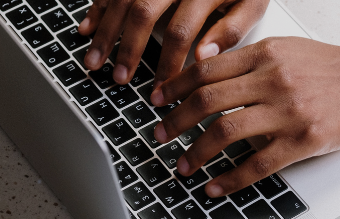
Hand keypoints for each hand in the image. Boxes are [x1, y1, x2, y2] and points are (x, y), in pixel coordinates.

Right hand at [77, 0, 268, 85]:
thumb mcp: (253, 2)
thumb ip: (233, 29)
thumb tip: (205, 57)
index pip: (180, 30)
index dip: (168, 63)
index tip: (162, 89)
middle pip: (142, 11)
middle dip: (128, 48)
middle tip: (120, 78)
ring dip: (104, 32)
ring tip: (94, 62)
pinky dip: (96, 8)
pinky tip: (86, 28)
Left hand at [150, 37, 339, 197]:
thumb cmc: (334, 68)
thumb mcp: (289, 50)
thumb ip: (251, 61)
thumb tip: (207, 75)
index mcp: (265, 53)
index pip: (206, 69)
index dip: (174, 86)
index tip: (157, 100)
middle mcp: (273, 79)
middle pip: (207, 100)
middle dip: (175, 121)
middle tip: (159, 135)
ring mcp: (288, 110)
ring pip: (225, 132)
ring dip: (196, 152)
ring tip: (183, 165)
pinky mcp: (304, 140)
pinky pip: (257, 164)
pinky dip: (229, 179)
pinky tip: (215, 186)